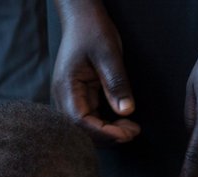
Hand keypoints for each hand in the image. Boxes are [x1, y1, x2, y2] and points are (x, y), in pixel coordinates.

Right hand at [51, 0, 138, 145]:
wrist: (82, 19)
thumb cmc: (92, 32)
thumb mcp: (109, 54)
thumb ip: (116, 83)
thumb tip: (126, 111)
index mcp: (66, 88)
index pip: (80, 122)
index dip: (102, 132)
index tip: (126, 134)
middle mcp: (63, 98)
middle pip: (80, 131)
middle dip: (107, 136)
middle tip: (133, 131)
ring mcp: (69, 100)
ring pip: (85, 128)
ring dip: (107, 132)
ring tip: (131, 128)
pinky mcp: (78, 98)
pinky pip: (89, 119)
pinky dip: (106, 124)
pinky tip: (122, 121)